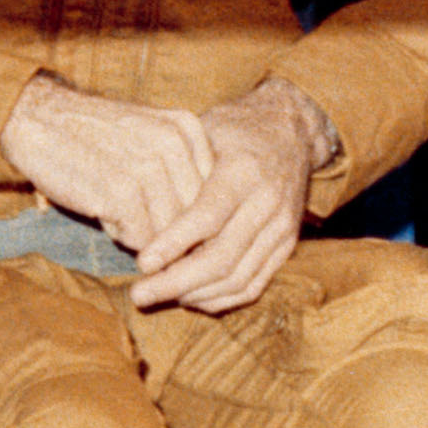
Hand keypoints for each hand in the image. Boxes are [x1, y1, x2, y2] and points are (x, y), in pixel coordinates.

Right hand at [1, 76, 214, 251]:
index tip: (166, 214)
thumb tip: (204, 229)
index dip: (192, 215)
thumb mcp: (149, 135)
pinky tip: (103, 210)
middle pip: (194, 217)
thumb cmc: (92, 135)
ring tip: (116, 207)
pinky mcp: (121, 191)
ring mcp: (149, 166)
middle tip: (134, 213)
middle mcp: (175, 144)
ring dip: (142, 233)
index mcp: (188, 128)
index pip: (213, 193)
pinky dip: (121, 235)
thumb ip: (181, 169)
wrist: (36, 117)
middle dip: (169, 230)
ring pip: (169, 232)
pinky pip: (140, 239)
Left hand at [125, 81, 327, 313]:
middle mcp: (268, 203)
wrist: (291, 130)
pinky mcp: (287, 246)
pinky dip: (219, 299)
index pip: (208, 217)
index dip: (173, 244)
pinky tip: (189, 297)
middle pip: (222, 258)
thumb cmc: (234, 129)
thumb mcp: (204, 132)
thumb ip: (178, 172)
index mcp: (244, 171)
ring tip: (157, 295)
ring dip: (194, 295)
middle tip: (138, 294)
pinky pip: (253, 285)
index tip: (142, 263)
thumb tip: (137, 211)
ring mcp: (282, 228)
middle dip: (176, 282)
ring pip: (238, 279)